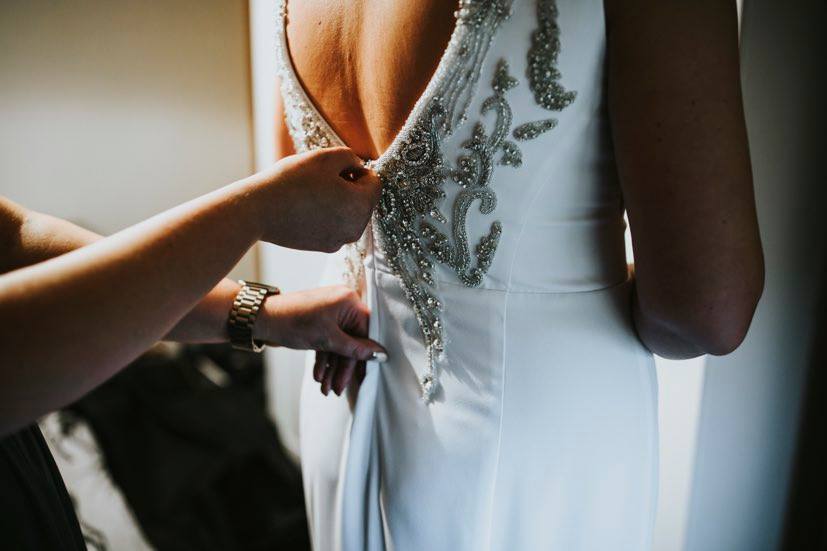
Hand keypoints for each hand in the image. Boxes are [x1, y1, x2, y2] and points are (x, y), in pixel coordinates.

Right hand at [250, 147, 380, 251]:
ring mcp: (340, 241)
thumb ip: (351, 157)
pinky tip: (307, 207)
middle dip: (351, 187)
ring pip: (350, 214)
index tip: (336, 168)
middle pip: (364, 200)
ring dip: (339, 201)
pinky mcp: (325, 247)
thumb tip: (358, 166)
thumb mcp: (325, 157)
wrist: (259, 211)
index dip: (358, 169)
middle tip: (322, 179)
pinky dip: (328, 216)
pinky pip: (336, 226)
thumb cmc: (292, 181)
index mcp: (361, 206)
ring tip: (313, 192)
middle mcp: (356, 228)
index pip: (375, 182)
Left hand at [255, 286, 386, 394]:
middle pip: (351, 341)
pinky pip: (327, 343)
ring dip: (332, 367)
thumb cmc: (294, 322)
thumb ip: (355, 349)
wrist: (261, 319)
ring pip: (338, 345)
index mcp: (349, 301)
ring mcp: (329, 314)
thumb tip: (380, 354)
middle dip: (343, 367)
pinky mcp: (318, 323)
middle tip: (338, 389)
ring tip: (325, 388)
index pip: (366, 332)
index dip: (366, 355)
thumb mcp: (328, 339)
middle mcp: (341, 305)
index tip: (366, 376)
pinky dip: (323, 359)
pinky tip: (318, 376)